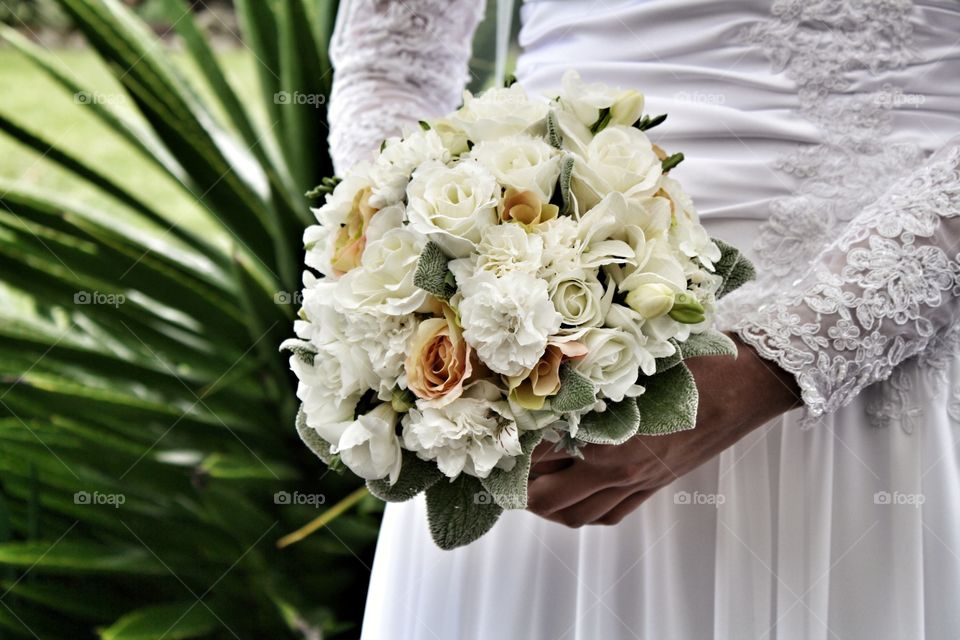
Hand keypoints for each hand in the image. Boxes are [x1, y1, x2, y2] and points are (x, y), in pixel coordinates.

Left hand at [526, 332, 801, 526]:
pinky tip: (574, 495)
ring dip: (549, 507)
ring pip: (579, 515)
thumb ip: (588, 381)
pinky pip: (611, 514)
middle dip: (520, 491)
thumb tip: (543, 383)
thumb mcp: (630, 364)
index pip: (543, 456)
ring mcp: (639, 483)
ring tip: (530, 486)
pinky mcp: (656, 486)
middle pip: (552, 500)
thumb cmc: (693, 364)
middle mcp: (620, 469)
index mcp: (610, 438)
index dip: (513, 450)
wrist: (747, 383)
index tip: (495, 439)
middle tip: (502, 472)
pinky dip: (584, 512)